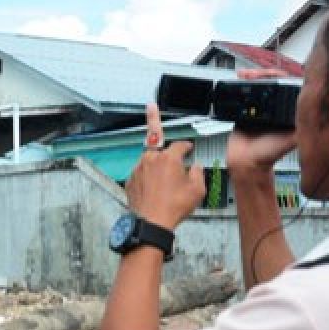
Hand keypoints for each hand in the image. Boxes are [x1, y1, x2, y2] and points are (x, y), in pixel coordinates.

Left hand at [125, 103, 205, 229]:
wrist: (151, 223)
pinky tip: (154, 190)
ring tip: (163, 179)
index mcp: (168, 159)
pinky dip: (147, 177)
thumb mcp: (197, 190)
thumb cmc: (173, 207)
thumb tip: (194, 168)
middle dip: (155, 123)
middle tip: (151, 106)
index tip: (189, 147)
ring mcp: (138, 170)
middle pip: (156, 141)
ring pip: (149, 160)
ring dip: (156, 163)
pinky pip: (141, 174)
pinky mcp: (130, 181)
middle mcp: (151, 160)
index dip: (187, 145)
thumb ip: (198, 174)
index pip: (180, 144)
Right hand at [225, 69, 298, 186]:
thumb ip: (303, 128)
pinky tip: (242, 77)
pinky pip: (245, 93)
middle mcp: (276, 108)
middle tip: (259, 73)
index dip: (284, 76)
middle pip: (273, 82)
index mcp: (288, 113)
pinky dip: (243, 84)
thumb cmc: (269, 155)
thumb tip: (317, 114)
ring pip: (260, 85)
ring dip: (254, 76)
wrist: (245, 164)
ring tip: (248, 74)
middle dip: (266, 74)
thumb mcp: (291, 140)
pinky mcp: (246, 110)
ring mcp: (261, 108)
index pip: (289, 87)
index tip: (277, 73)